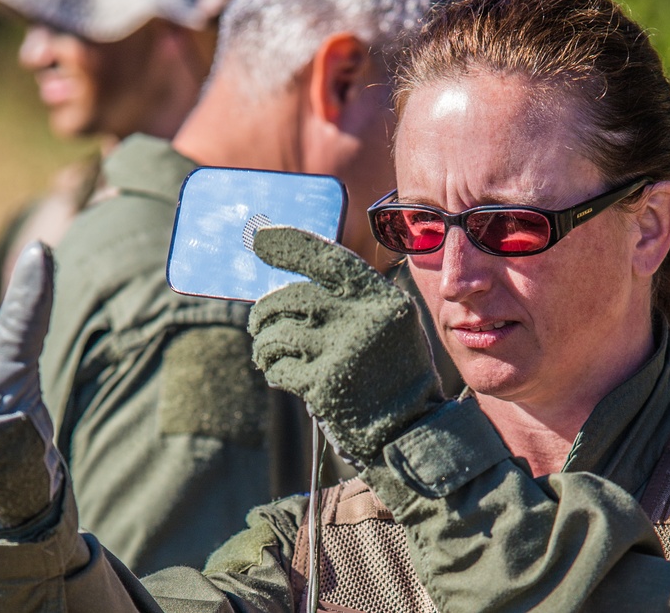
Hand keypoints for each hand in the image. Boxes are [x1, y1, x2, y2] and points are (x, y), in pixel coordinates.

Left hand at [248, 226, 443, 468]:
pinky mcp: (323, 384)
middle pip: (291, 298)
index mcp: (382, 299)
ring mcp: (342, 351)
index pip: (329, 260)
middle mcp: (362, 319)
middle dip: (265, 311)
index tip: (260, 239)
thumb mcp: (389, 325)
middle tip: (259, 324)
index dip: (291, 246)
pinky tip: (281, 376)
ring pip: (277, 333)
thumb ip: (352, 301)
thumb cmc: (394, 374)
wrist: (410, 431)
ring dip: (264, 344)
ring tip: (269, 354)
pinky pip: (278, 366)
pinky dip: (274, 370)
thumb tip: (294, 281)